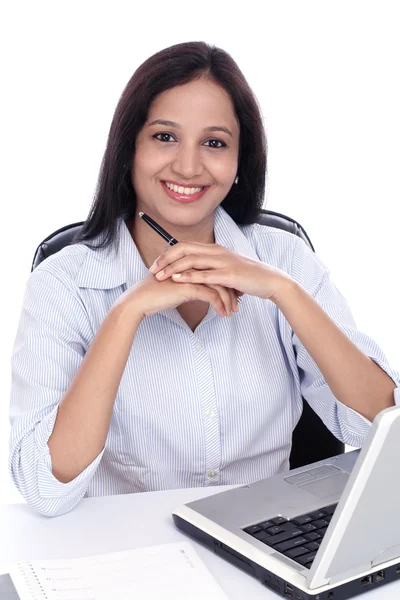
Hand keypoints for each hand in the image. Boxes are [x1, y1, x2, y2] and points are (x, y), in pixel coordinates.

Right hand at [117, 272, 239, 319]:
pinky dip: (220, 306)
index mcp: (189, 263)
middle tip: (238, 304)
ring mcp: (191, 275)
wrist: (140, 301)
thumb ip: (190, 286)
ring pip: (219, 285)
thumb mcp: (177, 288)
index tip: (234, 294)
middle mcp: (192, 266)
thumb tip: (201, 292)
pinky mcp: (189, 287)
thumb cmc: (155, 295)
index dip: (227, 282)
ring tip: (232, 312)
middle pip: (220, 276)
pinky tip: (222, 315)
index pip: (215, 270)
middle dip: (232, 291)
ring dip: (228, 300)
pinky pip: (211, 296)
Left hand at [149, 240, 292, 301]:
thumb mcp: (227, 270)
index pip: (185, 246)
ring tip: (159, 277)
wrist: (270, 281)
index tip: (155, 263)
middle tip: (151, 270)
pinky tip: (178, 280)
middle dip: (165, 259)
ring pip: (192, 260)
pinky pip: (205, 274)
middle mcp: (217, 252)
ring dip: (173, 268)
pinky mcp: (229, 274)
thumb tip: (197, 275)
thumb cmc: (248, 278)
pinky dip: (189, 276)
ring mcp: (223, 262)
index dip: (168, 254)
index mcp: (215, 249)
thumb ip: (212, 270)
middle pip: (184, 249)